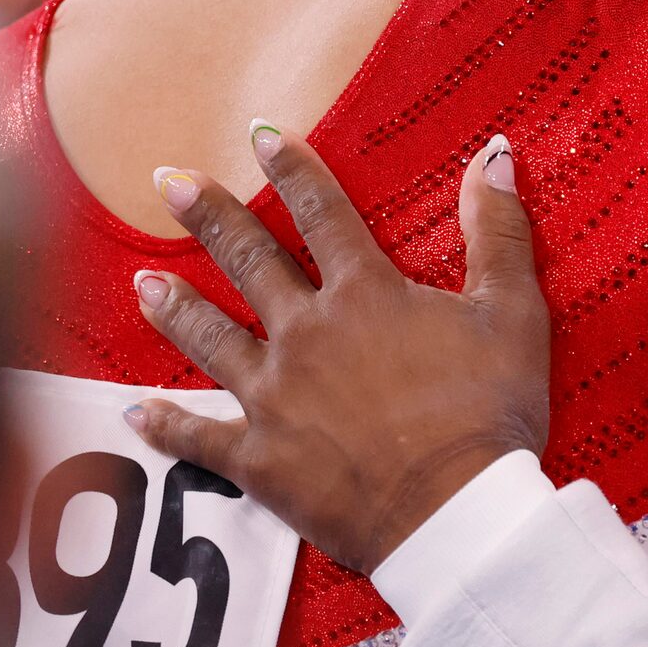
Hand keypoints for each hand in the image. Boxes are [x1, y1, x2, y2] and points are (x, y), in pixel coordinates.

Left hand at [121, 125, 550, 575]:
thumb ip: (498, 232)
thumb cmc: (491, 410)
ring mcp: (273, 397)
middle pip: (248, 261)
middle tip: (166, 180)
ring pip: (209, 338)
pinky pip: (198, 438)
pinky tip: (134, 413)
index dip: (294, 168)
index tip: (260, 133)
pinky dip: (164, 426)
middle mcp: (306, 334)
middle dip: (208, 216)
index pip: (323, 213)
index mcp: (365, 294)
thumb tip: (494, 154)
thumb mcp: (513, 313)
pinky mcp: (257, 459)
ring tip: (140, 281)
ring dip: (173, 306)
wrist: (455, 513)